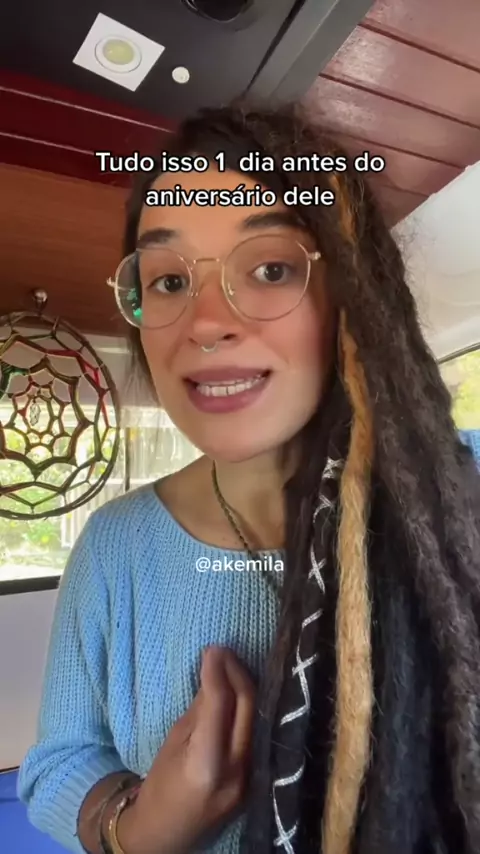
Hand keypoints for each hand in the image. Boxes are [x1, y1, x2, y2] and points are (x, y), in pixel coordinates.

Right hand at [117, 646, 255, 853]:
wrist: (167, 834)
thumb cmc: (161, 786)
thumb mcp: (174, 744)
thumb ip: (200, 711)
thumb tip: (215, 672)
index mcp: (206, 765)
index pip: (220, 705)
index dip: (217, 671)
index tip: (211, 648)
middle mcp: (235, 771)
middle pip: (247, 707)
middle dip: (236, 672)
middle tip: (222, 651)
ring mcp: (251, 778)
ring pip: (257, 718)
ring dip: (245, 687)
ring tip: (231, 664)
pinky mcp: (258, 780)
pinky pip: (256, 735)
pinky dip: (248, 710)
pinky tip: (240, 692)